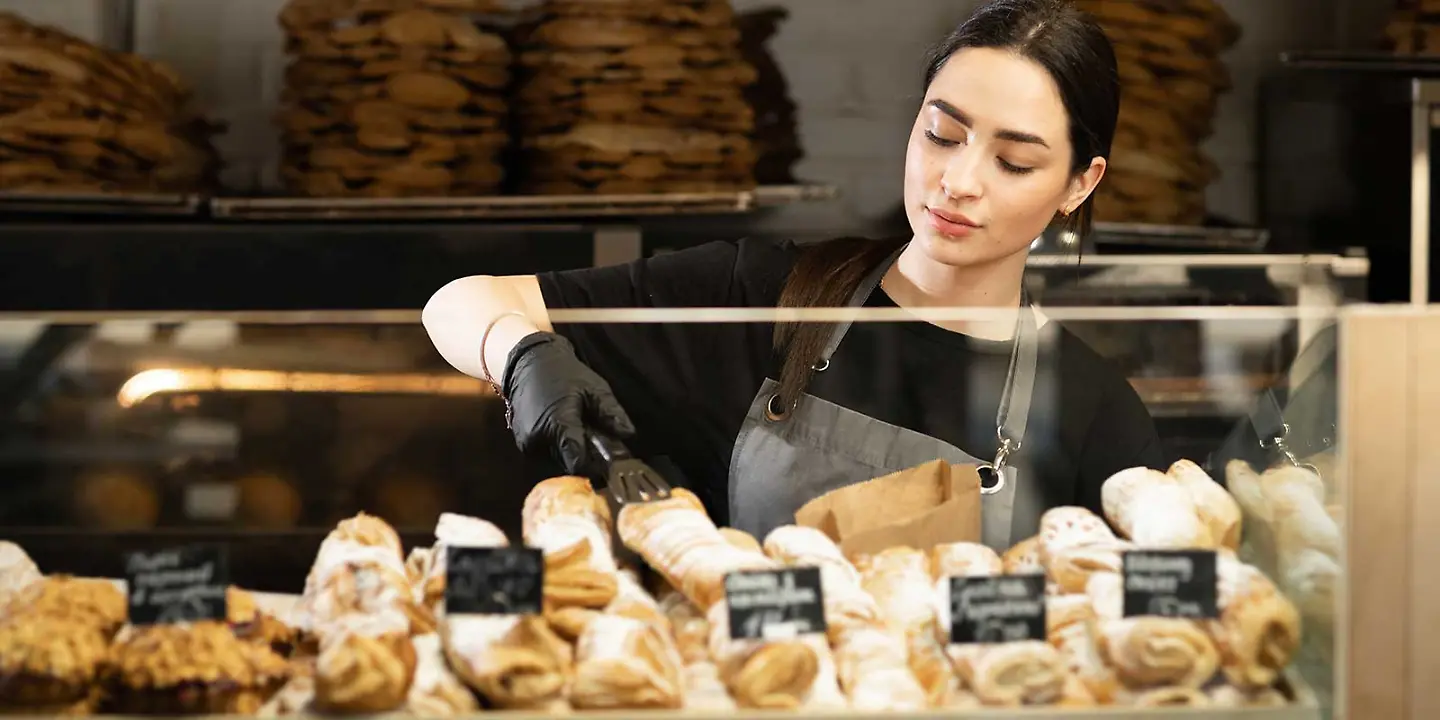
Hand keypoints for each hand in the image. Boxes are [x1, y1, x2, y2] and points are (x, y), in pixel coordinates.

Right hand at [501, 332, 635, 474]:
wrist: (530, 361)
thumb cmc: (564, 372)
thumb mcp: (594, 388)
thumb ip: (610, 413)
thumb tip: (628, 434)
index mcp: (557, 425)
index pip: (578, 463)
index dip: (595, 465)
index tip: (608, 462)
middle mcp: (538, 438)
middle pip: (568, 462)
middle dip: (584, 454)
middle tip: (594, 435)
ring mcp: (527, 442)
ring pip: (557, 458)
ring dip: (570, 449)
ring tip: (577, 426)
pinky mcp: (522, 442)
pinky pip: (545, 452)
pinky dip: (557, 445)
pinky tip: (562, 427)